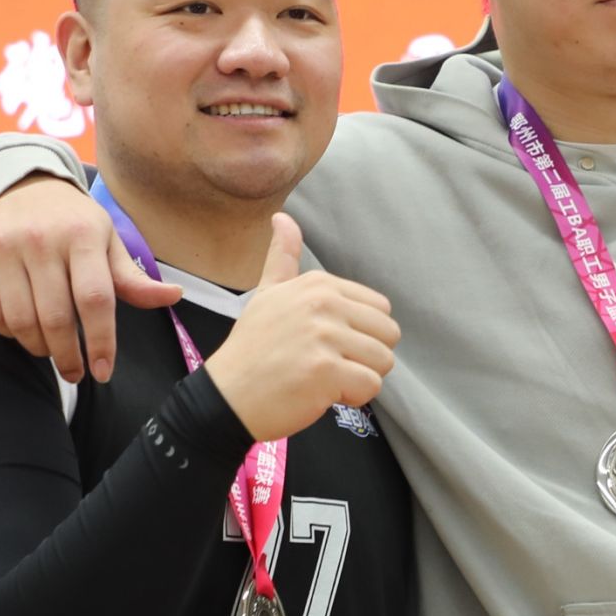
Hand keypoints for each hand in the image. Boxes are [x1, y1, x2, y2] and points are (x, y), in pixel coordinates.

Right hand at [0, 173, 181, 382]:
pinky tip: (24, 331)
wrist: (15, 184)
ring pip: (21, 321)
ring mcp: (3, 248)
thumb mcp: (106, 239)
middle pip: (55, 318)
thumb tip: (174, 297)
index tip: (103, 372)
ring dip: (39, 348)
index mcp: (83, 234)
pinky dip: (9, 334)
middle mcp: (41, 240)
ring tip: (52, 351)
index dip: (101, 341)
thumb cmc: (70, 220)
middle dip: (68, 356)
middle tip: (76, 373)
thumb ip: (133, 277)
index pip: (95, 299)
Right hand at [202, 214, 400, 441]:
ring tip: (325, 379)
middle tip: (330, 364)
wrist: (227, 396)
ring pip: (383, 361)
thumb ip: (283, 257)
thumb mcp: (267, 294)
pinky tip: (323, 394)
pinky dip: (353, 397)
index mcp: (318, 284)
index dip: (361, 333)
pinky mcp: (326, 371)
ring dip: (361, 378)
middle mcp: (323, 303)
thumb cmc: (252, 348)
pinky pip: (371, 386)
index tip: (327, 343)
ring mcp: (325, 336)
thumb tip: (281, 217)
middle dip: (367, 356)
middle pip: (388, 334)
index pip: (380, 308)